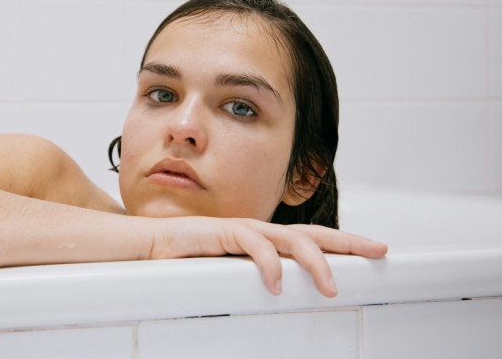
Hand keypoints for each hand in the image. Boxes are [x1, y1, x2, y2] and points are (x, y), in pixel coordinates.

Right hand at [150, 217, 387, 297]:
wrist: (150, 244)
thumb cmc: (187, 260)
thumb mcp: (229, 273)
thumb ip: (253, 280)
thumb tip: (279, 298)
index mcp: (264, 240)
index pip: (311, 239)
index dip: (342, 245)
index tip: (372, 252)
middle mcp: (260, 231)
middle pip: (314, 233)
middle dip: (348, 241)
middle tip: (379, 250)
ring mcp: (243, 230)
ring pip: (291, 239)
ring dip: (315, 262)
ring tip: (331, 287)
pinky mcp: (223, 232)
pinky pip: (253, 246)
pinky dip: (268, 265)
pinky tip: (276, 284)